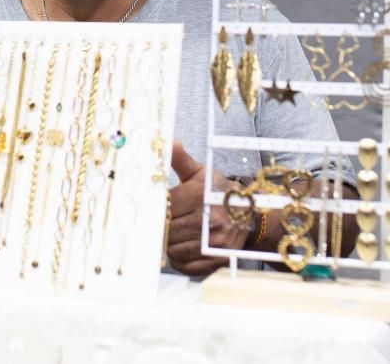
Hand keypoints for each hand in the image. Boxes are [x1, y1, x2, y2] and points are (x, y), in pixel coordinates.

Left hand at [166, 140, 249, 275]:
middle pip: (167, 230)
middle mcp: (210, 221)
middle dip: (161, 227)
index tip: (156, 208)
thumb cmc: (219, 191)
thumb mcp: (201, 173)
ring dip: (168, 243)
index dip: (157, 209)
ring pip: (173, 249)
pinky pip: (184, 265)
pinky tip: (181, 246)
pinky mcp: (216, 260)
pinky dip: (177, 258)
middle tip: (161, 223)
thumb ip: (180, 159)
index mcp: (201, 196)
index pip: (166, 208)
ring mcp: (215, 243)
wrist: (251, 213)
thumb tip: (168, 142)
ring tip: (172, 233)